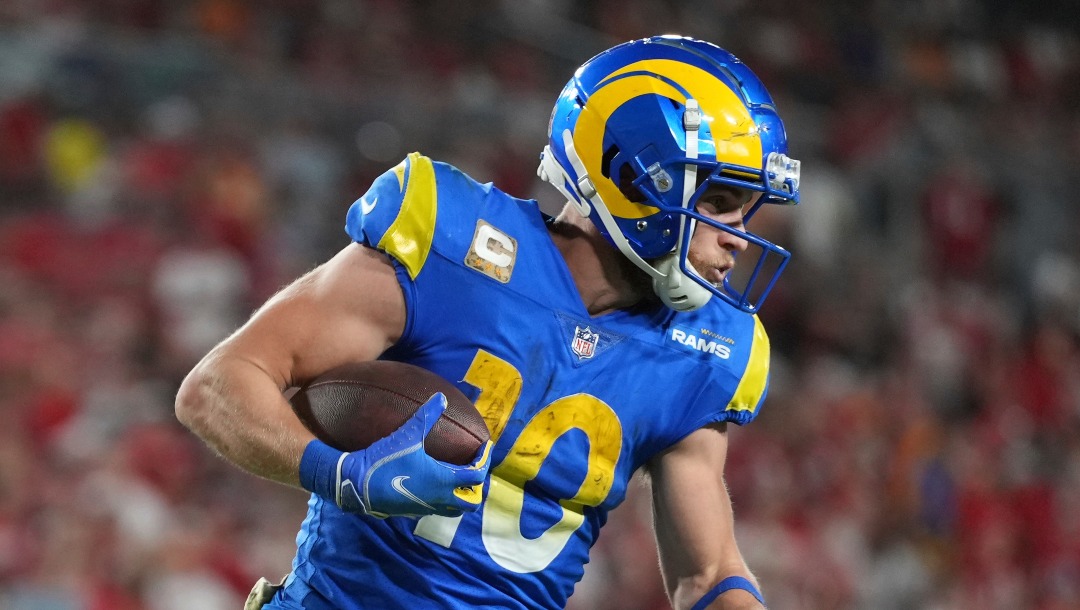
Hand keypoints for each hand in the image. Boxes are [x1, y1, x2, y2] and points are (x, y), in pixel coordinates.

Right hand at [333, 393, 491, 517]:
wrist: (357, 484)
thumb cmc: (385, 460)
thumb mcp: (408, 435)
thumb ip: (426, 416)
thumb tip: (441, 397)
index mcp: (443, 480)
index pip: (476, 475)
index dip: (484, 460)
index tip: (485, 448)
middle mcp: (439, 498)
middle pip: (471, 503)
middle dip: (477, 489)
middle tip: (473, 471)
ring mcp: (426, 508)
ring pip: (454, 511)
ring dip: (461, 498)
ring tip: (458, 482)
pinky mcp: (412, 512)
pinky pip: (436, 510)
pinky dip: (443, 501)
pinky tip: (433, 485)